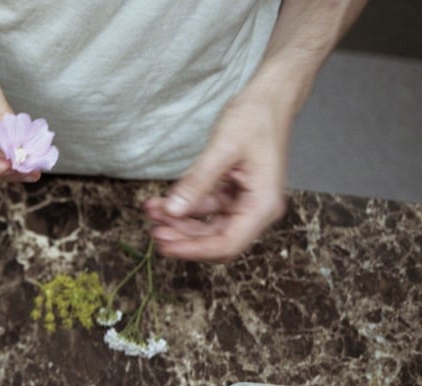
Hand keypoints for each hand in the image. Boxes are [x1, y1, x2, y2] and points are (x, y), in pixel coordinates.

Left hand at [143, 90, 291, 262]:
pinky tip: (161, 202)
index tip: (165, 246)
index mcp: (263, 205)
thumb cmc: (255, 118)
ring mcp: (245, 203)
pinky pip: (206, 210)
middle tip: (153, 231)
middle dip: (183, 237)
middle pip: (216, 240)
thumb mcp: (222, 148)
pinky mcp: (233, 195)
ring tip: (152, 210)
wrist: (268, 99)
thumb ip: (197, 182)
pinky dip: (184, 207)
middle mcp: (257, 210)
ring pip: (207, 227)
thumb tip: (173, 211)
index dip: (194, 250)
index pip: (227, 244)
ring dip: (179, 222)